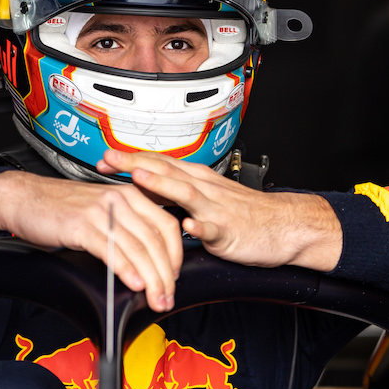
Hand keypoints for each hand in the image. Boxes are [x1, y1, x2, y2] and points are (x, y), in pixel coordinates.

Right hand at [0, 170, 182, 311]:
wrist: (22, 198)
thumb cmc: (60, 207)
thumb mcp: (101, 211)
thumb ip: (125, 228)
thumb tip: (147, 260)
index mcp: (129, 194)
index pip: (166, 225)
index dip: (176, 255)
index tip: (174, 277)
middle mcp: (119, 200)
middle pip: (155, 240)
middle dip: (166, 274)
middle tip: (167, 297)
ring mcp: (100, 211)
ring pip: (137, 248)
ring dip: (151, 279)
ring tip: (155, 298)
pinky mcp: (81, 225)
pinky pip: (111, 249)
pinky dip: (126, 269)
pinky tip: (133, 284)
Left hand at [97, 150, 342, 271]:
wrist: (284, 226)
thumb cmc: (245, 214)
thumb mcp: (206, 198)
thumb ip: (176, 194)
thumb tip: (143, 193)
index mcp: (196, 180)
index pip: (158, 164)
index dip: (130, 159)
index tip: (103, 157)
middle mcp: (204, 188)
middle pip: (165, 170)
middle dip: (135, 164)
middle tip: (108, 159)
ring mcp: (216, 208)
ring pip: (185, 193)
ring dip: (161, 185)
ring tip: (139, 180)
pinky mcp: (229, 231)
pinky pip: (213, 229)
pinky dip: (199, 227)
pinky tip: (187, 227)